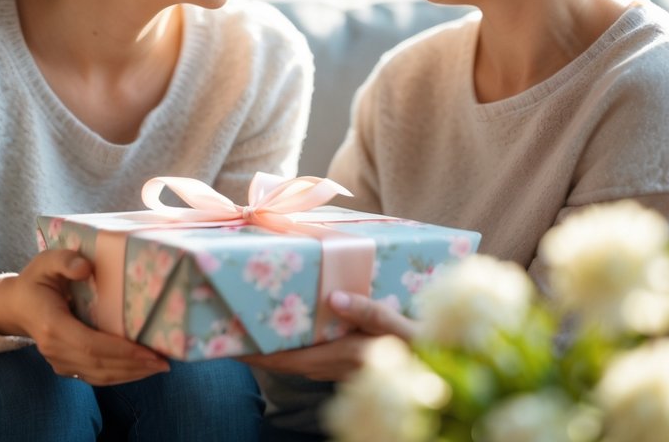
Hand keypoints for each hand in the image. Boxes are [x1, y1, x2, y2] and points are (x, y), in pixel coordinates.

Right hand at [0, 248, 170, 385]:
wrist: (14, 305)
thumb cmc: (36, 279)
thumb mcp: (46, 261)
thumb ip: (65, 260)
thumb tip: (86, 268)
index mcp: (52, 325)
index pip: (90, 345)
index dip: (120, 351)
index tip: (148, 351)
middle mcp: (54, 349)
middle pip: (99, 365)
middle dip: (134, 366)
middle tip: (164, 362)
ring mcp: (58, 361)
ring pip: (98, 376)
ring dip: (131, 374)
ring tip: (158, 367)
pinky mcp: (65, 367)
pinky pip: (94, 376)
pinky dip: (119, 375)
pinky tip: (139, 370)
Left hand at [240, 290, 419, 381]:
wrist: (439, 371)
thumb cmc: (423, 347)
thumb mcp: (399, 325)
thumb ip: (368, 311)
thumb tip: (333, 297)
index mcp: (341, 355)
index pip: (285, 359)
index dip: (255, 354)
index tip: (229, 344)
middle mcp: (333, 367)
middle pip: (284, 360)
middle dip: (257, 349)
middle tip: (230, 328)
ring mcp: (338, 369)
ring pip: (296, 360)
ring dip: (273, 348)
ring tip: (251, 326)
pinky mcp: (346, 365)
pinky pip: (310, 358)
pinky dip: (293, 347)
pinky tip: (291, 329)